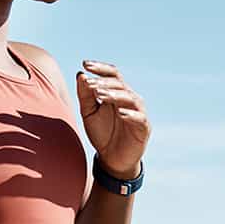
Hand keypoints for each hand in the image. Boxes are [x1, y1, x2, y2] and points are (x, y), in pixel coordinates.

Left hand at [76, 60, 150, 177]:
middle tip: (89, 84)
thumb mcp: (89, 114)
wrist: (112, 159)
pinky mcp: (144, 127)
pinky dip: (130, 114)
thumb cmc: (102, 133)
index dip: (100, 68)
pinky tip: (120, 112)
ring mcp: (138, 112)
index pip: (112, 74)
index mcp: (117, 93)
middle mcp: (129, 99)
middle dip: (104, 83)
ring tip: (100, 95)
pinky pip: (139, 117)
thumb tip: (80, 74)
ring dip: (114, 95)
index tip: (85, 64)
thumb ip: (85, 96)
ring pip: (129, 98)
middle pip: (119, 84)